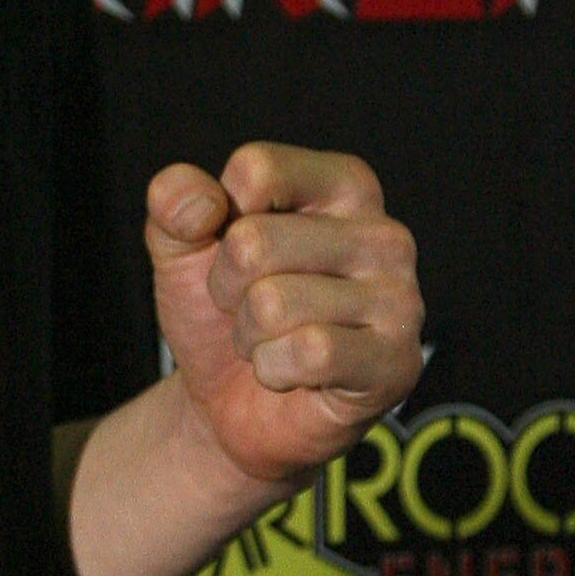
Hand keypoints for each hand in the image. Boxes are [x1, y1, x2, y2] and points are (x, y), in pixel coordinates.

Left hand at [145, 142, 423, 492]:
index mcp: (344, 185)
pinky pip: (307, 353)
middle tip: (251, 309)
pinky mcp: (396, 363)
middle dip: (226, 288)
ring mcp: (400, 299)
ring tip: (272, 341)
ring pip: (272, 303)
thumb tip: (202, 202)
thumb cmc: (223, 313)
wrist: (230, 405)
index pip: (256, 170)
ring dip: (249, 335)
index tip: (234, 253)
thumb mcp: (181, 245)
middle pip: (253, 241)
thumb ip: (175, 201)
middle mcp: (384, 234)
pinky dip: (273, 370)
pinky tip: (292, 374)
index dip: (214, 222)